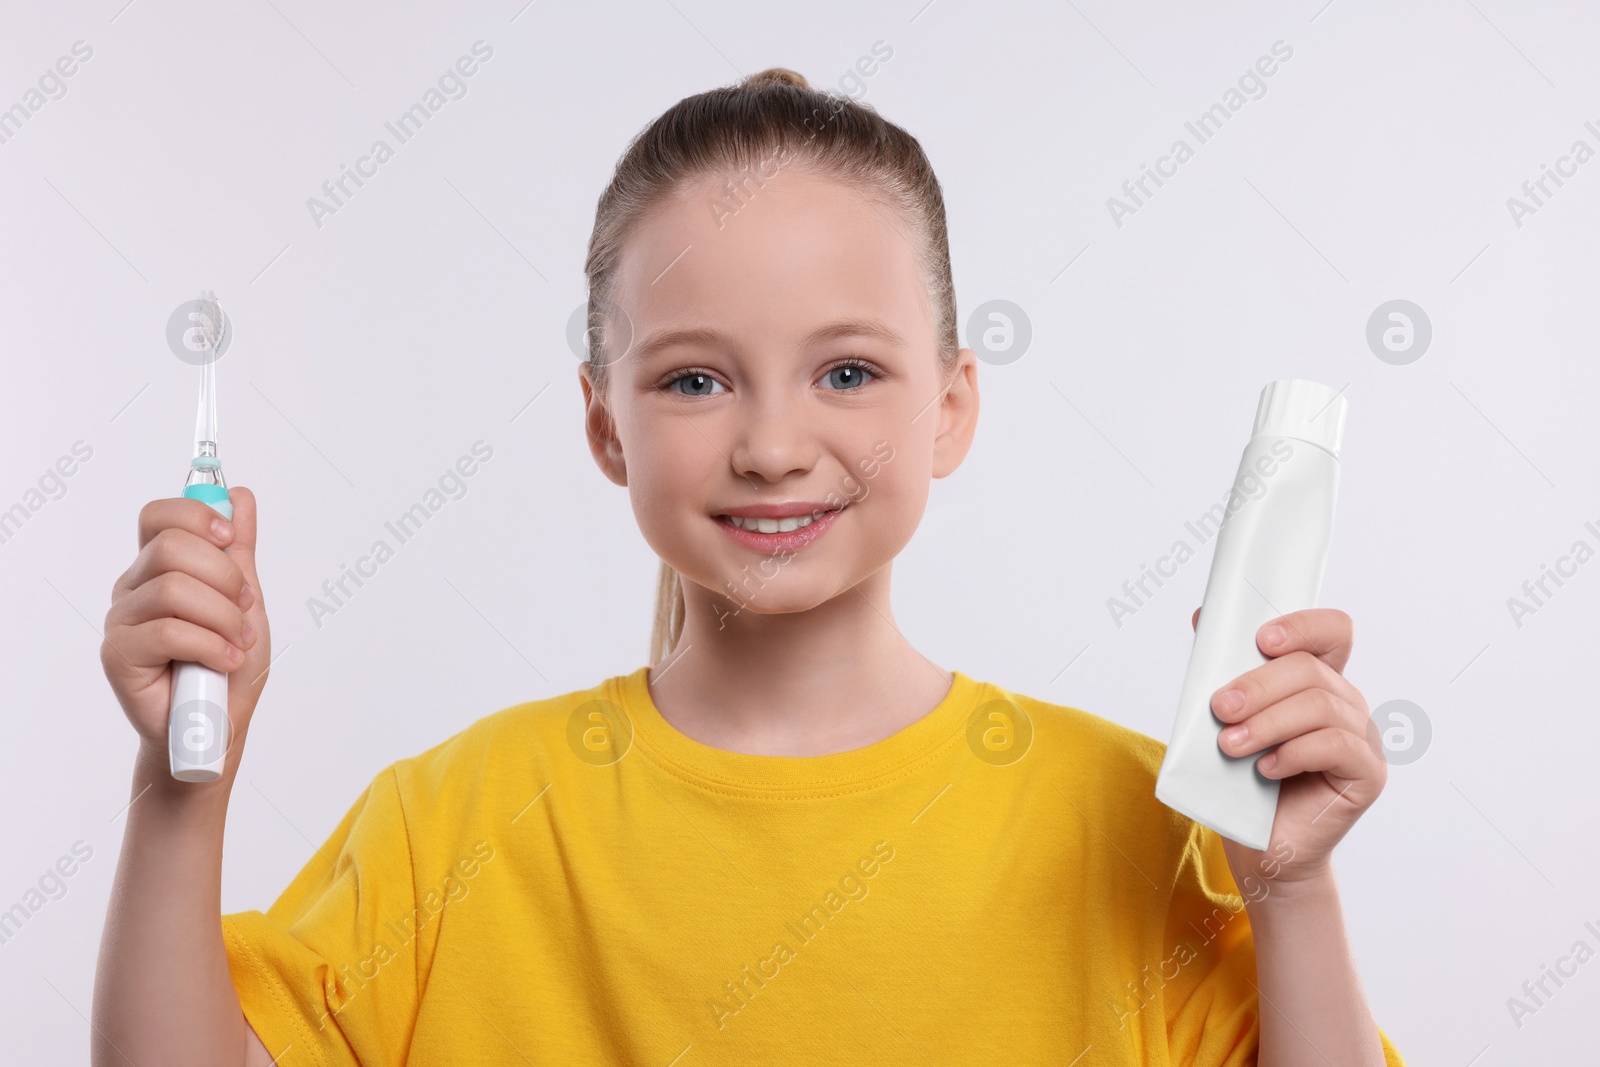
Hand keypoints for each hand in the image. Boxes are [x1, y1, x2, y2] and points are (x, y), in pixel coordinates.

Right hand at [102, 487, 270, 781]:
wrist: (218, 725)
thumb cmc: (228, 663)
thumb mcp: (245, 599)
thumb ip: (238, 550)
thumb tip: (238, 496)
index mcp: (160, 566)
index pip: (160, 516)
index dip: (197, 516)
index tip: (229, 538)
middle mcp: (134, 587)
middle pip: (172, 547)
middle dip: (225, 578)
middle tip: (244, 611)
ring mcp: (122, 619)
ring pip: (173, 588)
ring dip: (223, 618)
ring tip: (236, 643)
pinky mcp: (118, 654)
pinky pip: (168, 631)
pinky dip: (211, 645)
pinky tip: (224, 661)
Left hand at [1189, 606, 1386, 887]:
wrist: (1258, 846)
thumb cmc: (1242, 780)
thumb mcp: (1229, 719)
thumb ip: (1224, 670)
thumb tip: (1202, 617)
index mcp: (1318, 680)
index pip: (1331, 632)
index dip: (1303, 625)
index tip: (1262, 640)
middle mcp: (1346, 703)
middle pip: (1312, 669)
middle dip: (1259, 685)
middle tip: (1220, 709)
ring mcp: (1363, 738)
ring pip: (1319, 706)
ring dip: (1267, 722)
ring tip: (1229, 745)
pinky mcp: (1367, 774)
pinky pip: (1335, 746)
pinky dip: (1293, 753)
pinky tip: (1265, 769)